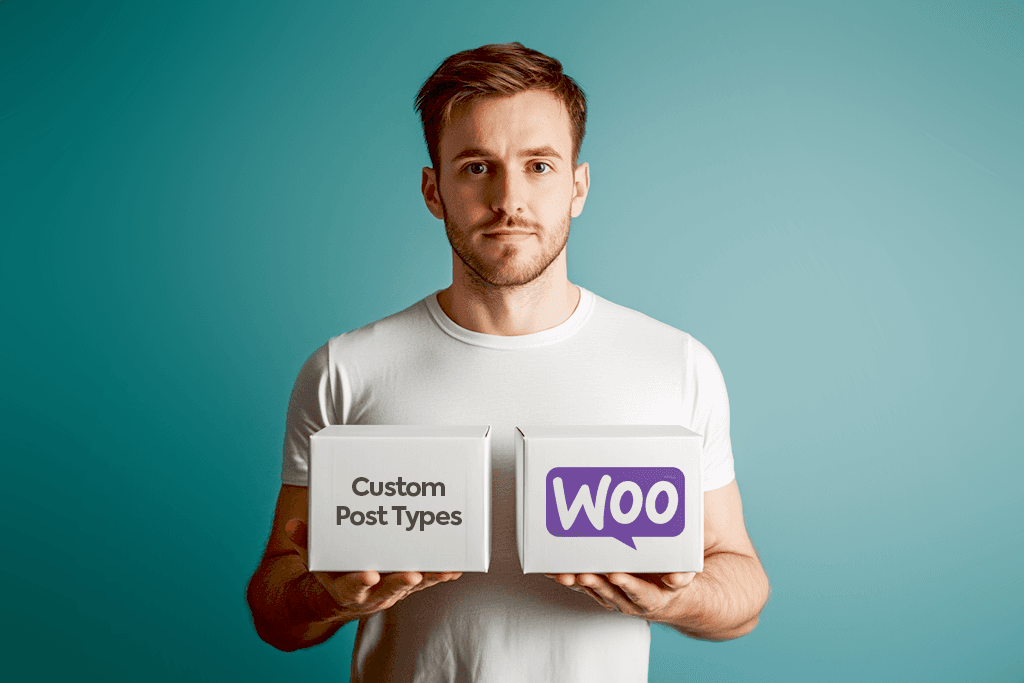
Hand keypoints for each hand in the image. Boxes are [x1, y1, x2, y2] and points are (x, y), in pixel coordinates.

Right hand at [285, 518, 460, 621]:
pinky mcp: (406, 585)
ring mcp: (390, 590)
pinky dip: (439, 575)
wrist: (340, 596)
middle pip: (386, 589)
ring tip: (446, 570)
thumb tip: (294, 526)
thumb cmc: (330, 570)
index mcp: (343, 588)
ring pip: (411, 586)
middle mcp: (369, 593)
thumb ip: (305, 541)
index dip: (359, 582)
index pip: (350, 588)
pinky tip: (455, 568)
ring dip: (429, 578)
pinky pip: (425, 581)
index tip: (368, 575)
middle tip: (412, 574)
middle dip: (400, 582)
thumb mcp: (313, 557)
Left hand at [545, 572, 695, 620]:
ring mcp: (613, 598)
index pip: (639, 592)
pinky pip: (583, 587)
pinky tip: (554, 573)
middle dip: (596, 584)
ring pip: (593, 592)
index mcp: (651, 599)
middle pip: (611, 593)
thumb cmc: (671, 584)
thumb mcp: (684, 579)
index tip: (616, 575)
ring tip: (564, 575)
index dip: (628, 584)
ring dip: (578, 584)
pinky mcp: (601, 592)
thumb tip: (675, 578)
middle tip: (584, 574)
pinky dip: (569, 581)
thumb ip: (681, 577)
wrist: (664, 599)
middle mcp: (630, 602)